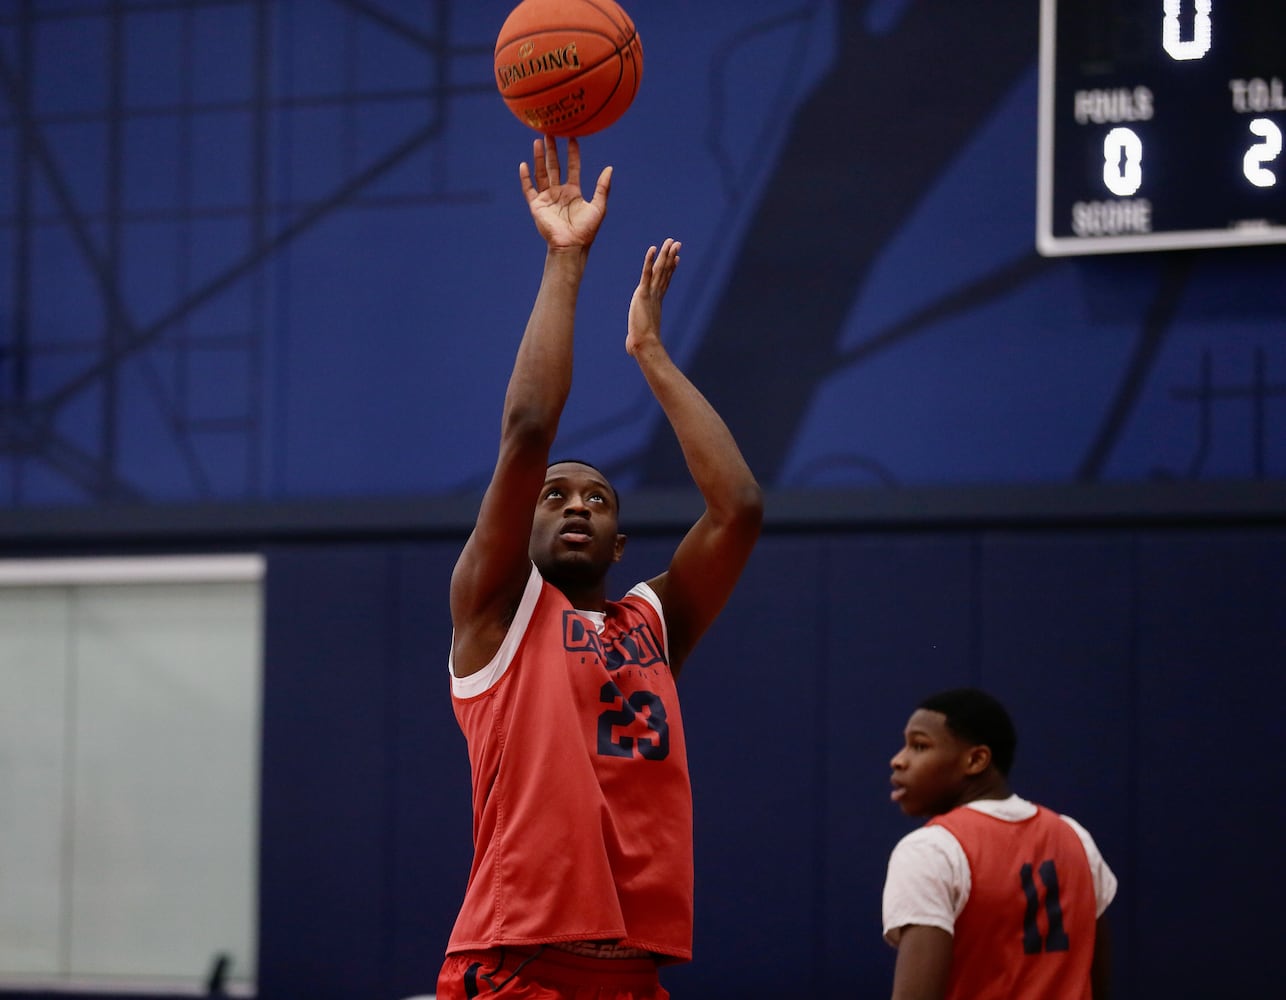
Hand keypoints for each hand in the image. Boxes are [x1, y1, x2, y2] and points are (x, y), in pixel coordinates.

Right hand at [520, 136, 611, 251]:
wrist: (571, 246)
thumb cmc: (586, 230)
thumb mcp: (599, 206)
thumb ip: (603, 187)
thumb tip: (610, 168)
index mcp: (573, 191)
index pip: (572, 167)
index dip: (572, 153)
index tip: (572, 138)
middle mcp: (559, 192)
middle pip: (554, 166)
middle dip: (553, 150)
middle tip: (551, 132)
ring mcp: (547, 198)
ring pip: (541, 173)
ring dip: (540, 157)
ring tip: (538, 141)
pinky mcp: (536, 206)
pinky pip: (528, 189)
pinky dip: (525, 177)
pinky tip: (523, 164)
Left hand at [627, 238, 680, 356]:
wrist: (644, 344)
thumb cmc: (641, 344)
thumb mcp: (637, 337)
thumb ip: (635, 338)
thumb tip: (630, 348)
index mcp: (655, 302)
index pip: (665, 282)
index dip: (670, 269)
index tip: (676, 259)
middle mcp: (656, 295)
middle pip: (665, 272)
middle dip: (671, 257)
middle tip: (677, 244)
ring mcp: (651, 293)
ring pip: (660, 270)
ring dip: (665, 254)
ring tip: (671, 241)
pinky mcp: (643, 293)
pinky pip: (647, 273)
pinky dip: (650, 260)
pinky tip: (653, 249)